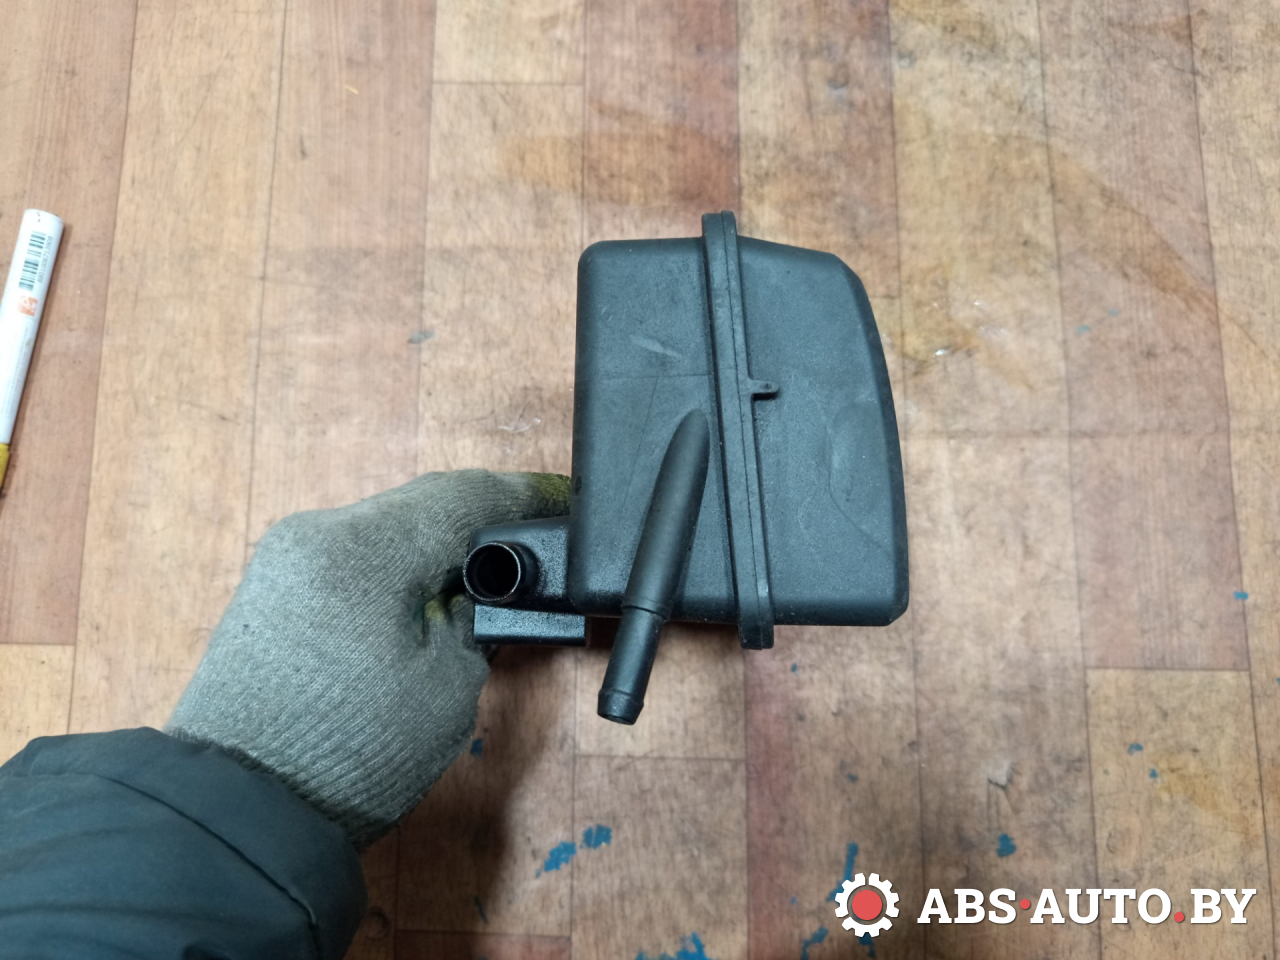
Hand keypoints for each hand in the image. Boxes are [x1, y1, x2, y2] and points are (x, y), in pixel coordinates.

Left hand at [166, 470, 569, 847]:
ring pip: (384, 532)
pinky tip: (424, 601)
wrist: (236, 812)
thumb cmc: (353, 751)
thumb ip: (475, 616)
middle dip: (478, 528)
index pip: (462, 495)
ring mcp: (283, 558)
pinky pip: (351, 559)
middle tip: (533, 551)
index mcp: (363, 545)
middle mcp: (315, 531)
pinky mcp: (270, 590)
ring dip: (434, 551)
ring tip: (483, 584)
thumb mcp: (449, 685)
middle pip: (419, 507)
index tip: (567, 504)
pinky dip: (395, 572)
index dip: (523, 496)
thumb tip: (480, 586)